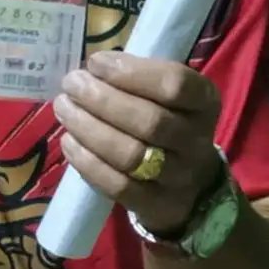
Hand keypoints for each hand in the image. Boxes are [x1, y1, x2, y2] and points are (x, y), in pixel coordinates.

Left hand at [53, 50, 223, 235]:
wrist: (188, 182)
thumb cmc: (166, 120)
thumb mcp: (163, 93)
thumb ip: (134, 76)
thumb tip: (92, 69)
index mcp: (204, 102)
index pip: (175, 84)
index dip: (131, 72)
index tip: (96, 63)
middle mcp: (197, 140)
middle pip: (149, 121)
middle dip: (101, 100)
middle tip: (71, 85)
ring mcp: (179, 177)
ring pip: (130, 154)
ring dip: (88, 128)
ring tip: (64, 108)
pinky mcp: (157, 205)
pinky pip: (118, 186)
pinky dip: (87, 162)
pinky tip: (69, 142)